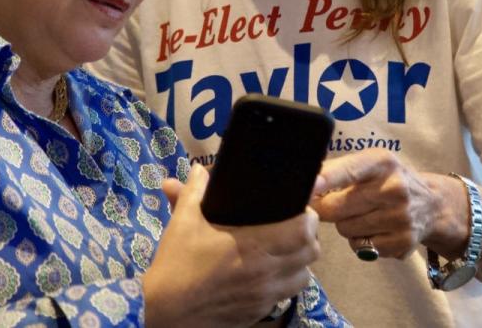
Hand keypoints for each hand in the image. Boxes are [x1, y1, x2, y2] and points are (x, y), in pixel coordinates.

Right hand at [144, 164, 318, 327]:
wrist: (168, 314)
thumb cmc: (177, 265)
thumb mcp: (182, 222)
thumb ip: (193, 192)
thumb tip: (198, 169)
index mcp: (253, 247)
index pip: (303, 230)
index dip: (305, 216)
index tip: (296, 207)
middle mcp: (267, 273)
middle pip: (312, 252)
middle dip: (307, 236)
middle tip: (292, 224)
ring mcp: (266, 296)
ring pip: (305, 276)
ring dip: (300, 261)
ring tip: (285, 248)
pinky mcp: (261, 312)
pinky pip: (289, 294)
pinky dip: (287, 281)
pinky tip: (269, 272)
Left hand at [311, 149, 445, 259]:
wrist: (432, 204)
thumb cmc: (389, 180)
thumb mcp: (371, 163)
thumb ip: (338, 170)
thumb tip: (305, 184)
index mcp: (382, 162)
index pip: (349, 170)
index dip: (327, 179)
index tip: (310, 185)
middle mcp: (394, 189)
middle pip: (337, 207)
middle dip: (325, 208)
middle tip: (332, 203)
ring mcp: (400, 218)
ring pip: (345, 229)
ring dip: (344, 224)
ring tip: (361, 214)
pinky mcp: (402, 243)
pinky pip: (360, 247)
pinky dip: (360, 241)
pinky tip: (374, 229)